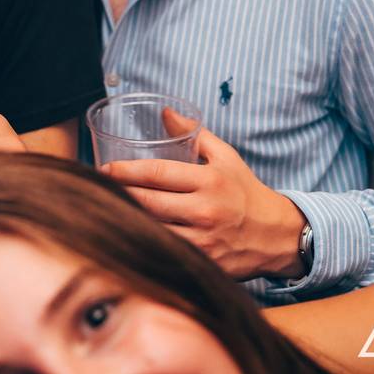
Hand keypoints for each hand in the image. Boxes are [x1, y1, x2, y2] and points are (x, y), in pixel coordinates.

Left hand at [101, 111, 305, 280]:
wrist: (278, 236)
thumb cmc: (245, 192)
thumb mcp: (225, 157)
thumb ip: (193, 133)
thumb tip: (165, 111)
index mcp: (209, 180)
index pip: (156, 173)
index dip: (125, 171)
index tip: (103, 168)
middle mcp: (205, 210)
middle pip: (148, 201)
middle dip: (118, 193)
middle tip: (96, 188)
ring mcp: (204, 240)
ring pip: (153, 229)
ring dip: (126, 219)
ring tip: (104, 209)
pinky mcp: (204, 262)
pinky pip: (165, 251)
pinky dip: (144, 242)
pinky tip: (127, 234)